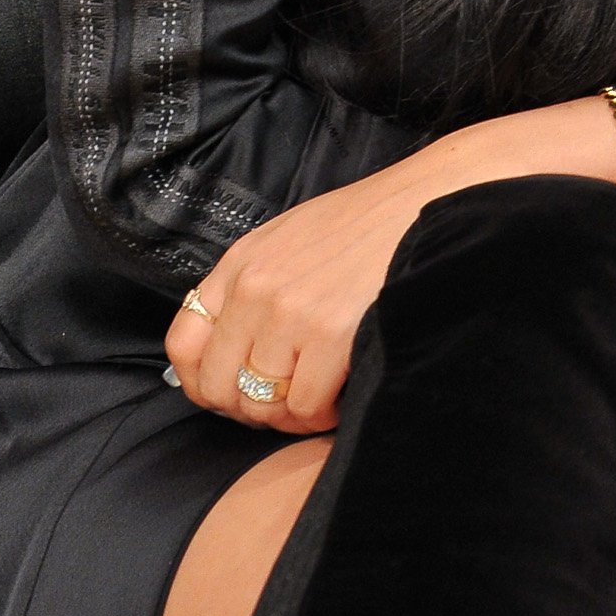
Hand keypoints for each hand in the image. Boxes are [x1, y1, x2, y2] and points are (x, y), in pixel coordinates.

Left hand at [162, 149, 469, 433]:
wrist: (432, 200)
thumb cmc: (372, 224)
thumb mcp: (293, 239)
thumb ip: (255, 284)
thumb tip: (233, 347)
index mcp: (242, 263)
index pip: (183, 344)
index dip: (203, 383)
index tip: (233, 393)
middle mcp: (255, 289)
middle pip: (219, 386)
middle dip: (251, 408)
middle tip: (285, 403)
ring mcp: (290, 312)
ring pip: (262, 404)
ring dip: (291, 414)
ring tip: (319, 398)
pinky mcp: (331, 334)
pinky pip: (305, 406)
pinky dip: (322, 414)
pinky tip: (341, 395)